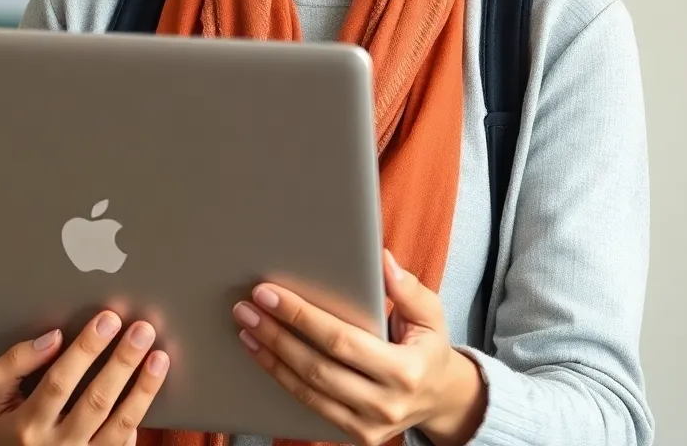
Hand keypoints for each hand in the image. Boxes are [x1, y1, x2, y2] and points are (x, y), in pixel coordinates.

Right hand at [0, 310, 169, 445]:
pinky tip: (152, 388)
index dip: (85, 349)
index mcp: (26, 425)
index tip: (108, 319)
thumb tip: (54, 339)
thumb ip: (13, 364)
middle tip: (142, 330)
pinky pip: (124, 443)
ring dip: (143, 388)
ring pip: (119, 424)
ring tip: (158, 356)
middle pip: (96, 401)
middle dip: (122, 362)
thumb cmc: (6, 429)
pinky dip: (140, 415)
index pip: (59, 381)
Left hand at [231, 250, 486, 445]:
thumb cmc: (429, 346)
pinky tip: (263, 355)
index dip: (301, 316)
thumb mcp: (430, 313)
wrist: (439, 398)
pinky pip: (309, 408)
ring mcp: (367, 427)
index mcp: (405, 371)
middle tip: (246, 307)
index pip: (341, 340)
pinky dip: (282, 380)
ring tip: (246, 328)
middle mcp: (385, 404)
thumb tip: (381, 258)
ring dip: (271, 358)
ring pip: (307, 392)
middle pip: (316, 368)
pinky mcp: (354, 436)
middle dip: (276, 335)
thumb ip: (407, 288)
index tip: (269, 293)